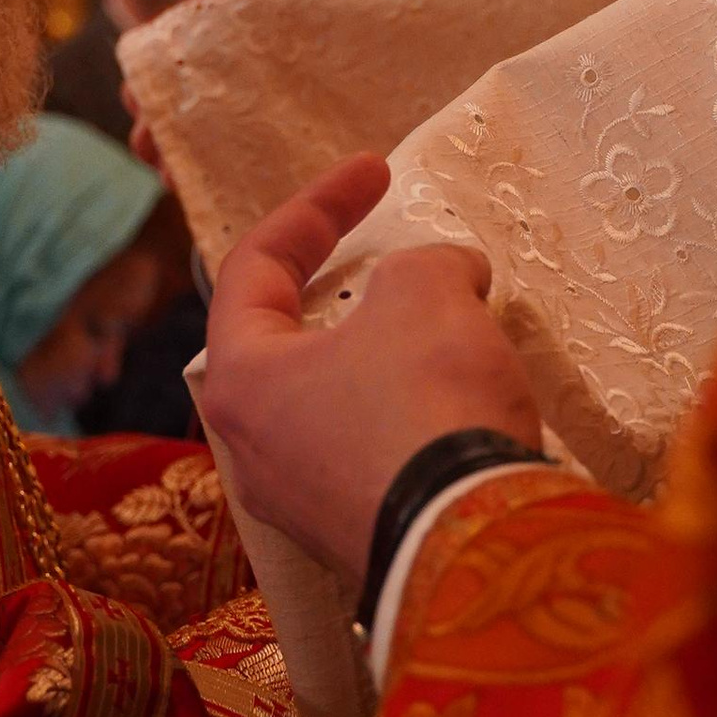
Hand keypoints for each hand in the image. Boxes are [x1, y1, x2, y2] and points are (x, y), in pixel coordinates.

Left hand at [200, 155, 537, 586]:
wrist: (475, 547)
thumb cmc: (425, 405)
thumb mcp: (425, 294)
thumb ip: (423, 263)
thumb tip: (447, 273)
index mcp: (241, 380)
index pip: (254, 268)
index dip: (317, 207)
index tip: (375, 170)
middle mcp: (254, 449)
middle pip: (291, 340)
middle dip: (354, 288)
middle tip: (407, 259)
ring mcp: (304, 503)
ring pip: (339, 399)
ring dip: (393, 351)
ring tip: (454, 323)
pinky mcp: (360, 535)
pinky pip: (376, 450)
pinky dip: (413, 408)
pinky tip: (465, 395)